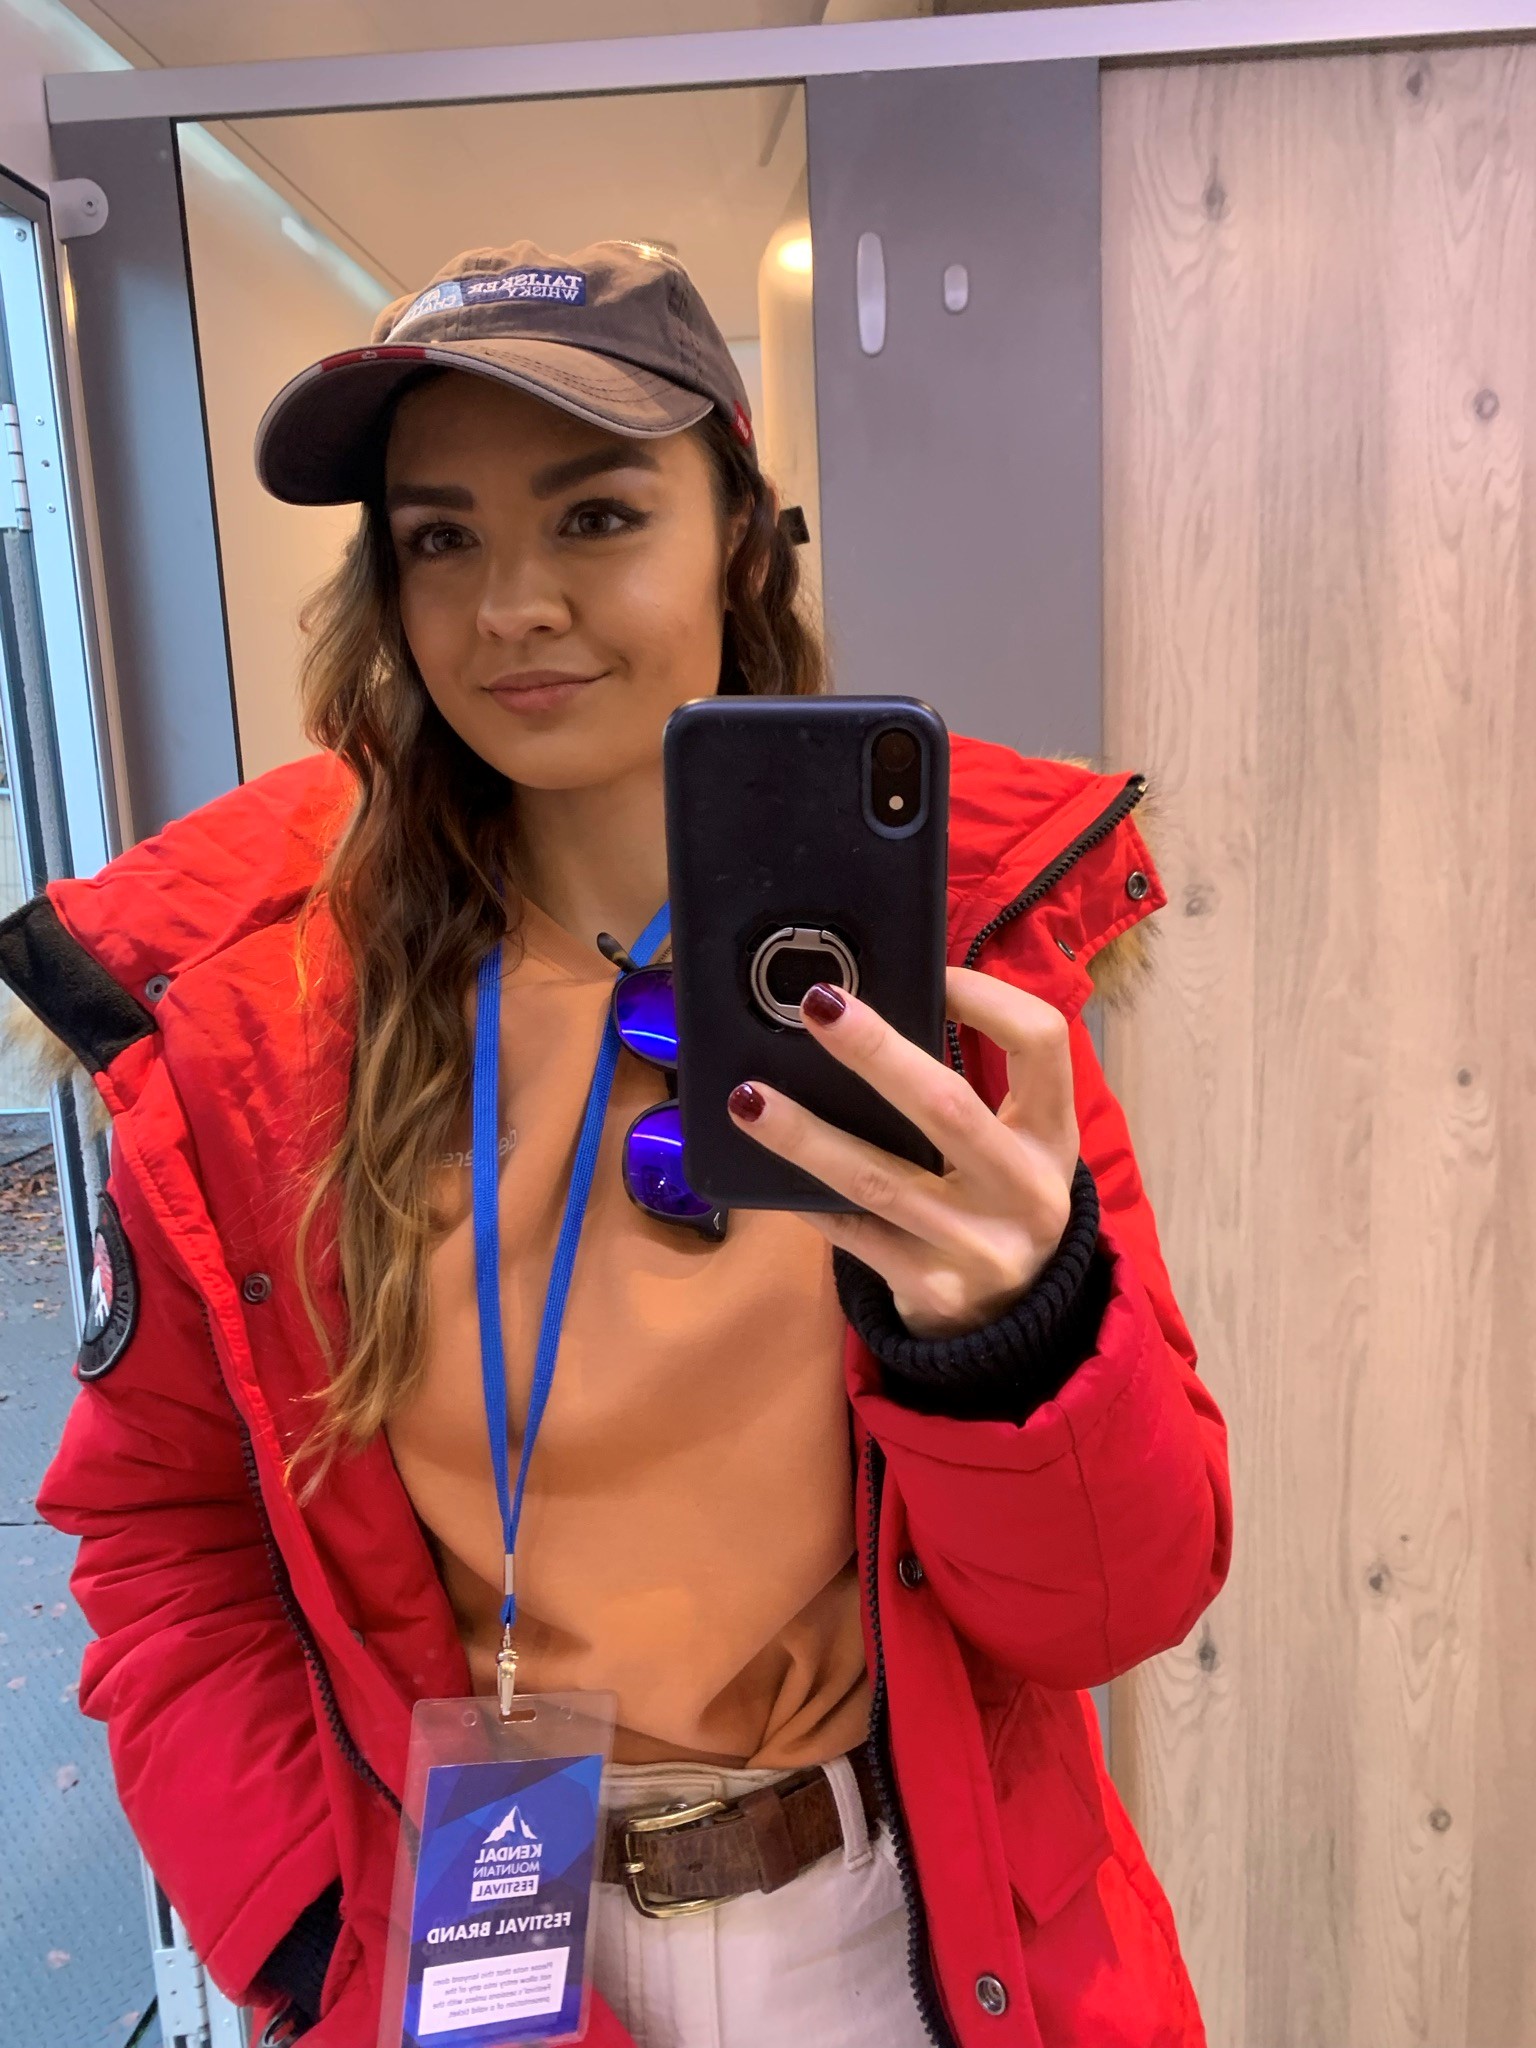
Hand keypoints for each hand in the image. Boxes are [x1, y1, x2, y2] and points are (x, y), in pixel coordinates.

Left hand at [726, 969, 1079, 1340]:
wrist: (1014, 1326)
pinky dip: (805, 1196)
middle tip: (818, 1005)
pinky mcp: (932, 1290)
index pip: (1042, 1041)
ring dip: (807, 1135)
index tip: (933, 975)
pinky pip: (853, 1234)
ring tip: (749, 1098)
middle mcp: (1026, 1190)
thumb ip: (966, 1091)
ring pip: (878, 1180)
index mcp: (1053, 1136)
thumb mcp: (1012, 1148)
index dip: (988, 997)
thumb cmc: (997, 1204)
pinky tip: (762, 1172)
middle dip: (877, 1052)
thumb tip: (864, 1015)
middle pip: (948, 1106)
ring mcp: (979, 1246)